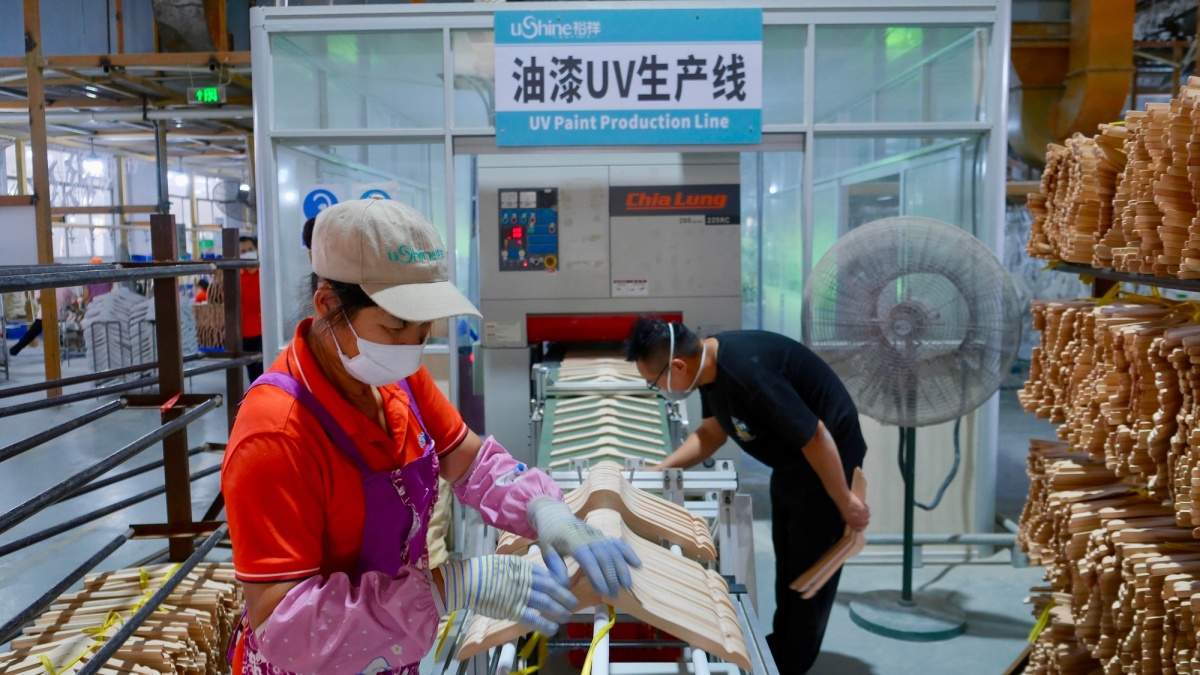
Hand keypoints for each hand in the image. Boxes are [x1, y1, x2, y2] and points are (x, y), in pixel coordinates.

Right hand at [437, 555, 576, 634]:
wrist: (467, 580)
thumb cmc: (482, 572)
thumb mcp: (504, 563)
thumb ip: (518, 570)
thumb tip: (528, 577)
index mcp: (523, 566)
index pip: (547, 575)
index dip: (558, 584)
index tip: (564, 589)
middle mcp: (525, 579)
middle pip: (552, 588)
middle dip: (565, 597)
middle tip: (573, 604)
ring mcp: (520, 594)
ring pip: (547, 603)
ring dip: (559, 611)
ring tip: (567, 616)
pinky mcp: (512, 608)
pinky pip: (533, 618)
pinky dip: (545, 624)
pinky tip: (552, 629)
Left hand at [528, 498, 641, 597]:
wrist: (556, 516)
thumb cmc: (550, 536)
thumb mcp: (546, 551)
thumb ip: (555, 568)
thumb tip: (563, 586)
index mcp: (573, 542)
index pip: (588, 560)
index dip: (597, 575)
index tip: (602, 591)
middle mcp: (589, 538)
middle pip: (605, 557)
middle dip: (612, 577)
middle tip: (615, 594)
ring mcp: (598, 536)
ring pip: (614, 551)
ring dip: (622, 568)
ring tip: (627, 585)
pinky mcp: (603, 535)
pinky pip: (618, 543)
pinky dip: (629, 553)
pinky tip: (637, 564)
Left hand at [839, 491, 869, 531]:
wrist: (843, 499)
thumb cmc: (842, 507)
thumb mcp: (845, 516)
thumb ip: (851, 521)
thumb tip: (856, 522)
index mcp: (851, 523)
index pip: (860, 529)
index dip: (862, 527)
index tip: (863, 524)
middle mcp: (857, 520)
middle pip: (866, 522)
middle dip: (865, 519)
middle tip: (863, 515)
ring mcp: (860, 515)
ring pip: (868, 516)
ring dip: (866, 513)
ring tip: (862, 509)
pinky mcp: (863, 509)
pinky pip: (867, 510)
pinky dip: (866, 507)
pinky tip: (863, 505)